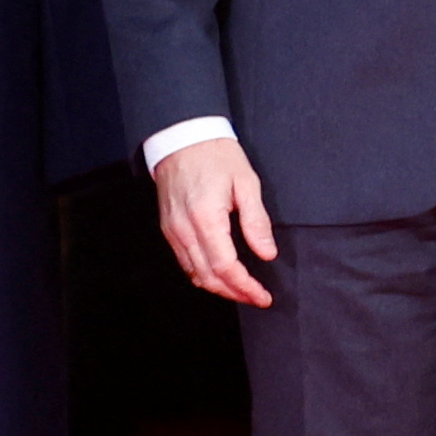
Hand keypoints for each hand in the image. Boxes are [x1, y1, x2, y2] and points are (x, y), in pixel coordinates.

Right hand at [153, 135, 277, 306]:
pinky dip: (203, 275)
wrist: (183, 137)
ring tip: (241, 291)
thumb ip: (256, 221)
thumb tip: (267, 253)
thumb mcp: (246, 182)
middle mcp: (185, 230)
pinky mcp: (168, 228)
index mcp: (206, 218)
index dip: (245, 287)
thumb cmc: (215, 155)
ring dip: (219, 288)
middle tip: (256, 298)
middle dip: (234, 293)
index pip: (226, 267)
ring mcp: (173, 231)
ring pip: (194, 274)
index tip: (263, 296)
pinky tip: (219, 275)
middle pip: (208, 277)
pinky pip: (185, 262)